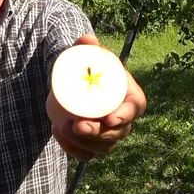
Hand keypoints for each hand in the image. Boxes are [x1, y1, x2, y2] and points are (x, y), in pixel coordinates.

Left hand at [46, 34, 146, 160]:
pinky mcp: (91, 146)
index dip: (125, 116)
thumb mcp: (86, 56)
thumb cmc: (86, 68)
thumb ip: (87, 46)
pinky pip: (85, 155)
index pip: (134, 109)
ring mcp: (107, 136)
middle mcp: (122, 120)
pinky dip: (71, 148)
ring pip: (101, 148)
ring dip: (80, 141)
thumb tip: (86, 39)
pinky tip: (58, 133)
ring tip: (61, 126)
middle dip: (98, 134)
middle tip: (78, 125)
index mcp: (130, 97)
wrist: (70, 84)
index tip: (109, 118)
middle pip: (117, 133)